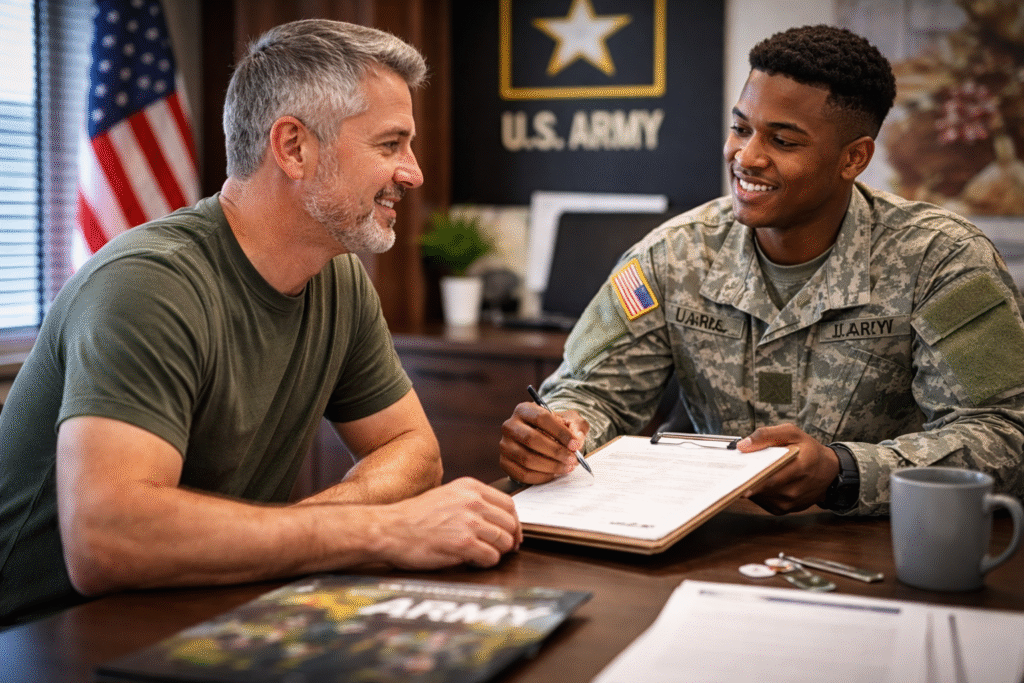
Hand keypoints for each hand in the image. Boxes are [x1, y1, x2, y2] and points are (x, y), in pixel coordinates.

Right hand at [376, 478, 521, 568]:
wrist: (390, 529)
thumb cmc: (415, 517)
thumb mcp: (447, 496)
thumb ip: (472, 502)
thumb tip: (497, 519)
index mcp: (470, 487)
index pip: (509, 504)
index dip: (513, 523)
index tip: (511, 534)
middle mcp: (473, 501)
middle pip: (510, 524)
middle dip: (508, 540)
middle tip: (500, 550)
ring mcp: (469, 522)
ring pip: (504, 542)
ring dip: (497, 553)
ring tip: (481, 555)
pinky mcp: (464, 543)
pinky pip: (492, 557)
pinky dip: (486, 563)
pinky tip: (472, 561)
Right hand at [499, 402, 589, 483]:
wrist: (542, 439)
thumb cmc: (556, 429)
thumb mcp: (570, 422)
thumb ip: (577, 428)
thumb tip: (577, 440)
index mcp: (524, 410)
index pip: (541, 418)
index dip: (560, 432)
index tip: (575, 445)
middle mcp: (510, 425)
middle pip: (531, 439)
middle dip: (556, 451)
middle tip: (572, 459)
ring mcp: (505, 445)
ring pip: (526, 459)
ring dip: (551, 466)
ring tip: (567, 467)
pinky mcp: (504, 463)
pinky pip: (522, 474)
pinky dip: (541, 477)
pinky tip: (554, 474)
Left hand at [734, 423, 839, 514]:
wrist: (829, 472)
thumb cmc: (809, 450)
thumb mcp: (792, 433)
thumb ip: (767, 435)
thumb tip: (743, 445)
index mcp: (800, 467)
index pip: (771, 477)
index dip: (752, 478)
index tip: (736, 478)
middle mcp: (795, 489)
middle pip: (762, 489)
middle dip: (745, 481)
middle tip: (730, 475)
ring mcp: (789, 502)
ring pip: (760, 496)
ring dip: (749, 487)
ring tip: (741, 475)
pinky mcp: (783, 509)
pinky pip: (762, 502)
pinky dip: (756, 493)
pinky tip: (755, 482)